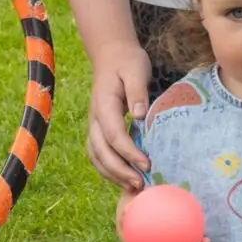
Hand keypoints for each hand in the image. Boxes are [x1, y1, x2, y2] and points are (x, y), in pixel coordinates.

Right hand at [88, 43, 156, 191]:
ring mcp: (94, 124)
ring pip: (96, 156)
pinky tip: (124, 178)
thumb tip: (140, 114)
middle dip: (120, 170)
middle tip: (140, 184)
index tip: (147, 164)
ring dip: (112, 174)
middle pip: (101, 151)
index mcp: (104, 104)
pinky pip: (98, 154)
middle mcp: (95, 118)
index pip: (114, 134)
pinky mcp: (98, 129)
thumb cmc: (127, 62)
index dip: (129, 152)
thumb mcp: (136, 69)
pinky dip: (108, 169)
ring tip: (133, 187)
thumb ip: (137, 91)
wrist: (111, 54)